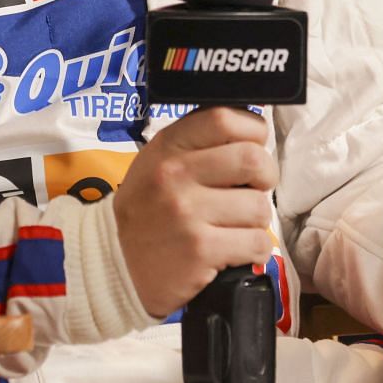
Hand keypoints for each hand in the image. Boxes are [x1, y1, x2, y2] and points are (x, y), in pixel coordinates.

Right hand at [111, 107, 276, 317]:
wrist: (117, 264)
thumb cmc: (151, 210)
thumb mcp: (160, 162)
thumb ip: (198, 143)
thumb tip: (254, 131)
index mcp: (167, 146)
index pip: (224, 118)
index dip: (253, 131)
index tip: (254, 147)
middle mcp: (173, 175)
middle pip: (252, 160)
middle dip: (265, 177)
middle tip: (252, 190)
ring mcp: (185, 213)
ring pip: (259, 206)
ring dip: (257, 220)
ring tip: (235, 226)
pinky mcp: (199, 250)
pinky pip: (257, 243)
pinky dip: (256, 250)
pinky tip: (237, 250)